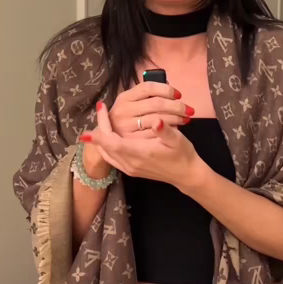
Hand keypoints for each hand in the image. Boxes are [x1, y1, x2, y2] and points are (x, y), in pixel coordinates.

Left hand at [82, 100, 205, 187]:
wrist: (186, 175)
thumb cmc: (182, 154)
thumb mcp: (177, 140)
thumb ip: (165, 130)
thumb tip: (156, 120)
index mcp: (140, 153)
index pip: (112, 142)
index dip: (100, 131)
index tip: (96, 116)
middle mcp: (131, 163)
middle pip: (105, 147)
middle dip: (99, 128)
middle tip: (101, 109)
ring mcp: (129, 169)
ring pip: (106, 153)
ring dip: (101, 137)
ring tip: (102, 119)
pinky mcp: (130, 171)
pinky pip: (111, 158)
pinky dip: (106, 146)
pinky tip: (108, 136)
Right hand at [107, 81, 193, 137]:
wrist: (108, 139)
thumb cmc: (126, 119)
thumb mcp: (131, 104)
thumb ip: (145, 96)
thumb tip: (167, 87)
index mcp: (124, 97)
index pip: (148, 87)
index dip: (166, 89)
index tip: (179, 95)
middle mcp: (123, 111)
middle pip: (156, 103)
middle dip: (177, 106)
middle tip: (189, 110)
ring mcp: (126, 127)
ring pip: (158, 119)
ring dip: (176, 118)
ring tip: (186, 118)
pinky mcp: (132, 142)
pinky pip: (155, 134)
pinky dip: (168, 130)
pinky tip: (176, 129)